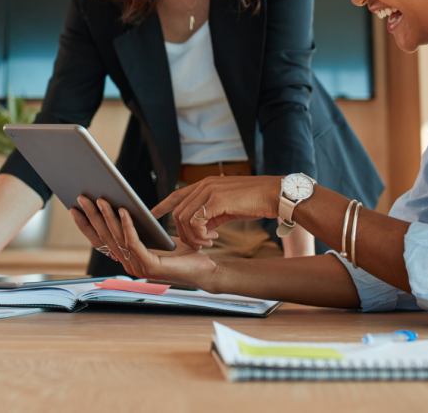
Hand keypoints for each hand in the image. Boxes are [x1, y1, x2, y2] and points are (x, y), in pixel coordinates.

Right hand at [69, 197, 217, 288]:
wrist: (205, 268)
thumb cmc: (182, 252)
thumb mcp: (154, 236)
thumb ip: (138, 228)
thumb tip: (120, 205)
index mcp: (127, 258)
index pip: (100, 241)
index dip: (86, 226)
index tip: (74, 208)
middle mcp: (129, 265)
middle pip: (105, 237)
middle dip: (92, 216)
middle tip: (82, 198)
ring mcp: (138, 267)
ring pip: (117, 238)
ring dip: (107, 217)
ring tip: (101, 199)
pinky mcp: (151, 266)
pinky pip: (134, 242)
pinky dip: (127, 225)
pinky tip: (124, 210)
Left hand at [151, 175, 282, 249]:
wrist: (274, 195)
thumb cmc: (255, 201)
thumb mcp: (228, 207)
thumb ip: (212, 213)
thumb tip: (202, 228)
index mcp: (206, 184)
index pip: (177, 194)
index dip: (163, 205)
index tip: (152, 214)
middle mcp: (204, 185)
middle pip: (178, 212)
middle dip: (184, 233)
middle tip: (201, 244)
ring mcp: (209, 191)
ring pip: (184, 218)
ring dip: (193, 236)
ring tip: (208, 242)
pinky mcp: (216, 200)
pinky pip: (196, 222)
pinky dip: (200, 234)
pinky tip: (214, 237)